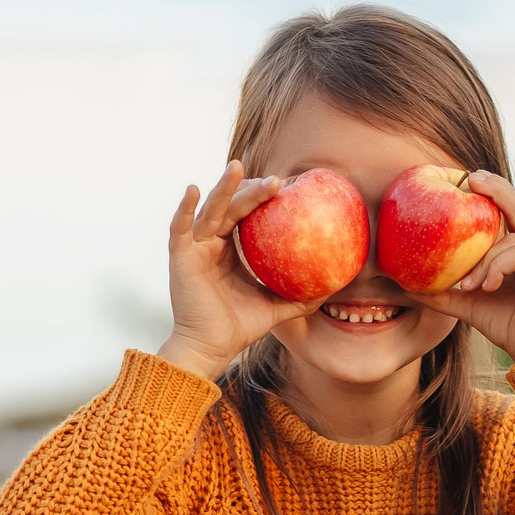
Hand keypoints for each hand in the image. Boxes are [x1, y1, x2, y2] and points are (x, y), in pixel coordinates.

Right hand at [159, 162, 311, 378]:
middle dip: (251, 189)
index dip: (264, 197)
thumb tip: (334, 287)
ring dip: (223, 187)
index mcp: (231, 249)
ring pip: (210, 210)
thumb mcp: (276, 307)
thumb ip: (302, 296)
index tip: (287, 186)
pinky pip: (180, 227)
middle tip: (276, 180)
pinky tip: (194, 189)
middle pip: (231, 206)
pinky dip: (185, 208)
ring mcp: (194, 247)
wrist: (212, 347)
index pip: (247, 214)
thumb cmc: (239, 327)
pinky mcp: (180, 257)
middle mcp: (212, 243)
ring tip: (237, 167)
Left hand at [418, 172, 514, 369]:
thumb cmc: (509, 327)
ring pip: (511, 239)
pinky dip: (496, 268)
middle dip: (495, 190)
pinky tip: (485, 287)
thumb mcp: (471, 302)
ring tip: (469, 285)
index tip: (469, 179)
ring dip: (483, 260)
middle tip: (470, 179)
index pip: (513, 212)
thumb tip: (408, 283)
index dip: (494, 193)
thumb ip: (446, 289)